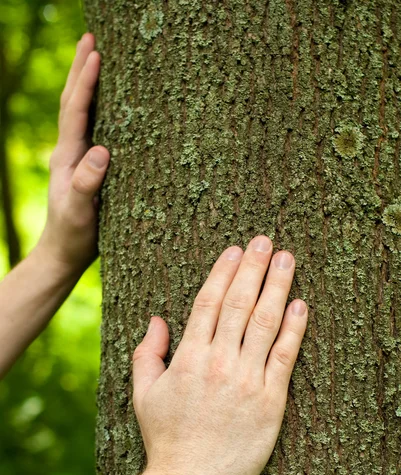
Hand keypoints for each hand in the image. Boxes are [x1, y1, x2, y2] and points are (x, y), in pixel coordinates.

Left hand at [37, 33, 108, 276]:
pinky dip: (97, 107)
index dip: (85, 82)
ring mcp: (76, 158)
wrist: (64, 253)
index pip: (75, 111)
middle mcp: (69, 152)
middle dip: (80, 69)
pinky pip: (91, 128)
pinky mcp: (87, 167)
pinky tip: (109, 103)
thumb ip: (86, 184)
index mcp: (66, 157)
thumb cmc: (74, 236)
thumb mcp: (80, 213)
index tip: (96, 53)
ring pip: (80, 112)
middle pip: (72, 102)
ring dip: (85, 83)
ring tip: (96, 57)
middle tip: (91, 38)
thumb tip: (101, 150)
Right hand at [132, 236, 307, 474]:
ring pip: (265, 322)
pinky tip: (301, 305)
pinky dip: (294, 328)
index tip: (234, 250)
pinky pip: (285, 356)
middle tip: (264, 240)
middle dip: (253, 267)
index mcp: (189, 358)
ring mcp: (247, 380)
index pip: (209, 303)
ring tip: (286, 258)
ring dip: (277, 286)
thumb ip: (147, 352)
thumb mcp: (144, 393)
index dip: (223, 272)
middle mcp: (219, 362)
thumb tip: (157, 318)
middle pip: (240, 304)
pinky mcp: (271, 400)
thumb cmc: (165, 438)